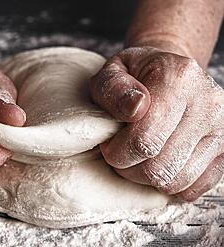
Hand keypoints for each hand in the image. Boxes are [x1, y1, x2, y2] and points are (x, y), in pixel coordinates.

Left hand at [90, 47, 223, 200]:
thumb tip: (135, 108)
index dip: (117, 152)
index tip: (108, 145)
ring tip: (138, 157)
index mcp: (178, 79)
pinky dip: (170, 185)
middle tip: (120, 154)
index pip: (144, 140)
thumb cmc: (136, 76)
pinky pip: (194, 188)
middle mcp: (208, 102)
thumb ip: (113, 87)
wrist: (171, 74)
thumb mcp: (113, 71)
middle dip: (128, 169)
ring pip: (176, 182)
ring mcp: (222, 128)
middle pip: (159, 167)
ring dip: (147, 179)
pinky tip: (158, 164)